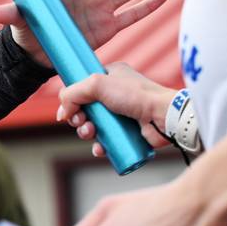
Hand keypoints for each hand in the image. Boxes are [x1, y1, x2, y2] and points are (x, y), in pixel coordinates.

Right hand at [56, 62, 176, 156]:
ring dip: (86, 132)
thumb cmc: (135, 95)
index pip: (82, 87)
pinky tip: (100, 148)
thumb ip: (72, 93)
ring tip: (92, 133)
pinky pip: (106, 141)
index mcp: (110, 76)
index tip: (69, 110)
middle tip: (82, 122)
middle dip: (78, 119)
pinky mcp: (127, 132)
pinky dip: (100, 146)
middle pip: (84, 108)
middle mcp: (116, 94)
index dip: (72, 99)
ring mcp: (122, 114)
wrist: (164, 117)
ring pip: (93, 126)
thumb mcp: (96, 84)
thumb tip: (62, 113)